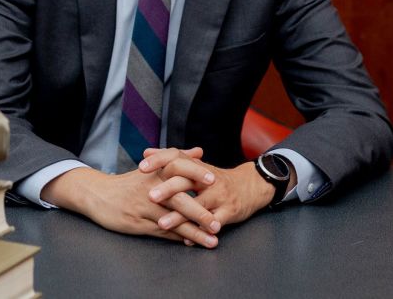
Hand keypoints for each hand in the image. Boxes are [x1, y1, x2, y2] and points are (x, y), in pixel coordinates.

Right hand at [40, 162, 220, 246]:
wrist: (98, 194)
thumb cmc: (129, 182)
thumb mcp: (151, 167)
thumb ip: (177, 158)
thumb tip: (199, 151)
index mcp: (155, 172)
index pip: (179, 170)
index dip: (196, 175)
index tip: (215, 182)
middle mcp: (150, 189)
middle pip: (179, 200)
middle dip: (200, 213)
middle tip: (218, 222)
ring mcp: (144, 207)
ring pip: (173, 221)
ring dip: (194, 232)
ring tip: (212, 240)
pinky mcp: (137, 223)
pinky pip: (162, 232)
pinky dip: (178, 238)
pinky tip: (192, 243)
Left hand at [140, 148, 274, 237]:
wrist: (251, 186)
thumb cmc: (217, 179)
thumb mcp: (196, 166)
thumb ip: (171, 161)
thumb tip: (146, 151)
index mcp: (197, 167)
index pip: (176, 158)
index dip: (159, 160)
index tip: (141, 166)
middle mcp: (208, 179)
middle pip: (186, 181)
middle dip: (167, 189)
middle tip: (149, 196)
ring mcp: (219, 195)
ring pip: (198, 205)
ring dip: (179, 216)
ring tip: (162, 224)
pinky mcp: (229, 211)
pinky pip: (213, 223)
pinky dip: (199, 232)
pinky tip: (186, 240)